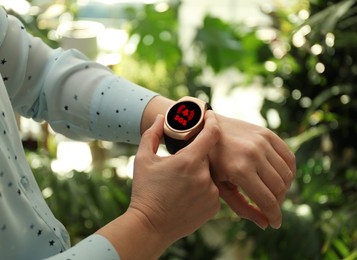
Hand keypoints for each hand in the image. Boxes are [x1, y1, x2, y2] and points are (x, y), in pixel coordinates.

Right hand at [129, 111, 220, 243]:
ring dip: (199, 173)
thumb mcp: (143, 159)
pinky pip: (212, 190)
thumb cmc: (144, 191)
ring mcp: (212, 193)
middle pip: (207, 156)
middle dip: (195, 156)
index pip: (211, 133)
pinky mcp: (214, 207)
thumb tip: (160, 118)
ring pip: (210, 174)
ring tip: (180, 184)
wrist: (149, 226)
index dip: (212, 121)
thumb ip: (152, 135)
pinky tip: (186, 195)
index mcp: (189, 161)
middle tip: (180, 163)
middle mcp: (205, 176)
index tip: (210, 115)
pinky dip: (203, 189)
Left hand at [209, 114, 295, 229]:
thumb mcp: (219, 186)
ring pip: (287, 174)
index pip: (267, 200)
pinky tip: (280, 178)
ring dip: (284, 189)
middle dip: (278, 203)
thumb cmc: (210, 162)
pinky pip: (289, 157)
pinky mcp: (268, 134)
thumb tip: (265, 224)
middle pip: (280, 188)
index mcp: (239, 169)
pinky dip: (289, 171)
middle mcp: (254, 154)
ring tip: (272, 193)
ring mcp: (262, 142)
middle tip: (270, 208)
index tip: (275, 224)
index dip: (274, 216)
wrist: (206, 129)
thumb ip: (242, 207)